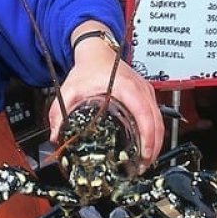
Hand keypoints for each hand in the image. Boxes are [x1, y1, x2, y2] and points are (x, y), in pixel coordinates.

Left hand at [50, 27, 163, 169]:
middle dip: (153, 147)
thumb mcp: (71, 89)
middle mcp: (140, 89)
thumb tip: (57, 135)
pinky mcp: (146, 95)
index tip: (143, 155)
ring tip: (144, 161)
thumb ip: (60, 113)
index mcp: (126, 88)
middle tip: (142, 166)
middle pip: (157, 122)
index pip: (145, 114)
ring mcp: (146, 92)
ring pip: (159, 121)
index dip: (148, 138)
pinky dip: (154, 133)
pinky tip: (146, 146)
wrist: (97, 51)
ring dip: (155, 143)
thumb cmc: (89, 66)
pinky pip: (155, 116)